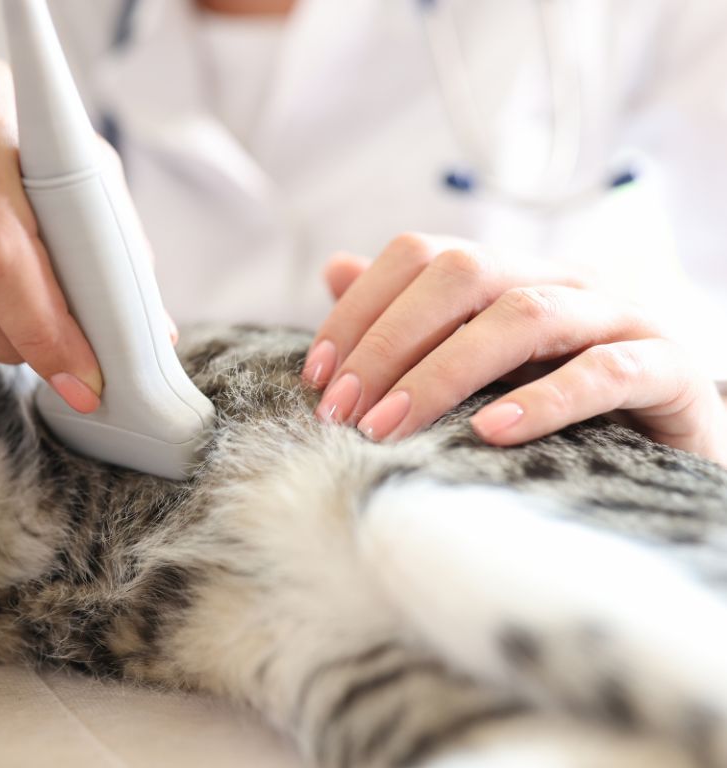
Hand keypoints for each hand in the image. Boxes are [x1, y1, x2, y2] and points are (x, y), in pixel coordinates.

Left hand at [303, 233, 726, 465]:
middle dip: (389, 342)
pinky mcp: (670, 371)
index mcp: (511, 274)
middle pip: (465, 274)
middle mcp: (562, 280)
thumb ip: (409, 317)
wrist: (674, 454)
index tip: (317, 376)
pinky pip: (605, 371)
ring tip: (391, 426)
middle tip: (344, 410)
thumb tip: (334, 268)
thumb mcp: (475, 363)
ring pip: (526, 315)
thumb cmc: (559, 409)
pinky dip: (543, 400)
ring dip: (445, 372)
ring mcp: (620, 319)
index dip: (360, 308)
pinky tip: (489, 433)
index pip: (421, 255)